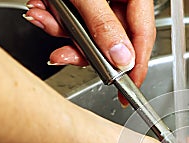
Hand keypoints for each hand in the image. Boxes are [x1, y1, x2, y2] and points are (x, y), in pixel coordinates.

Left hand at [23, 0, 155, 101]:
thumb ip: (104, 25)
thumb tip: (122, 59)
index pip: (144, 38)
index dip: (137, 67)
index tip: (128, 88)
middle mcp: (122, 0)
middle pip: (112, 41)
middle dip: (83, 50)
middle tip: (66, 56)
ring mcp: (102, 2)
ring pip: (90, 34)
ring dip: (62, 32)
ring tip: (45, 20)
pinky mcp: (83, 3)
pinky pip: (75, 22)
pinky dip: (55, 20)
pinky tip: (44, 11)